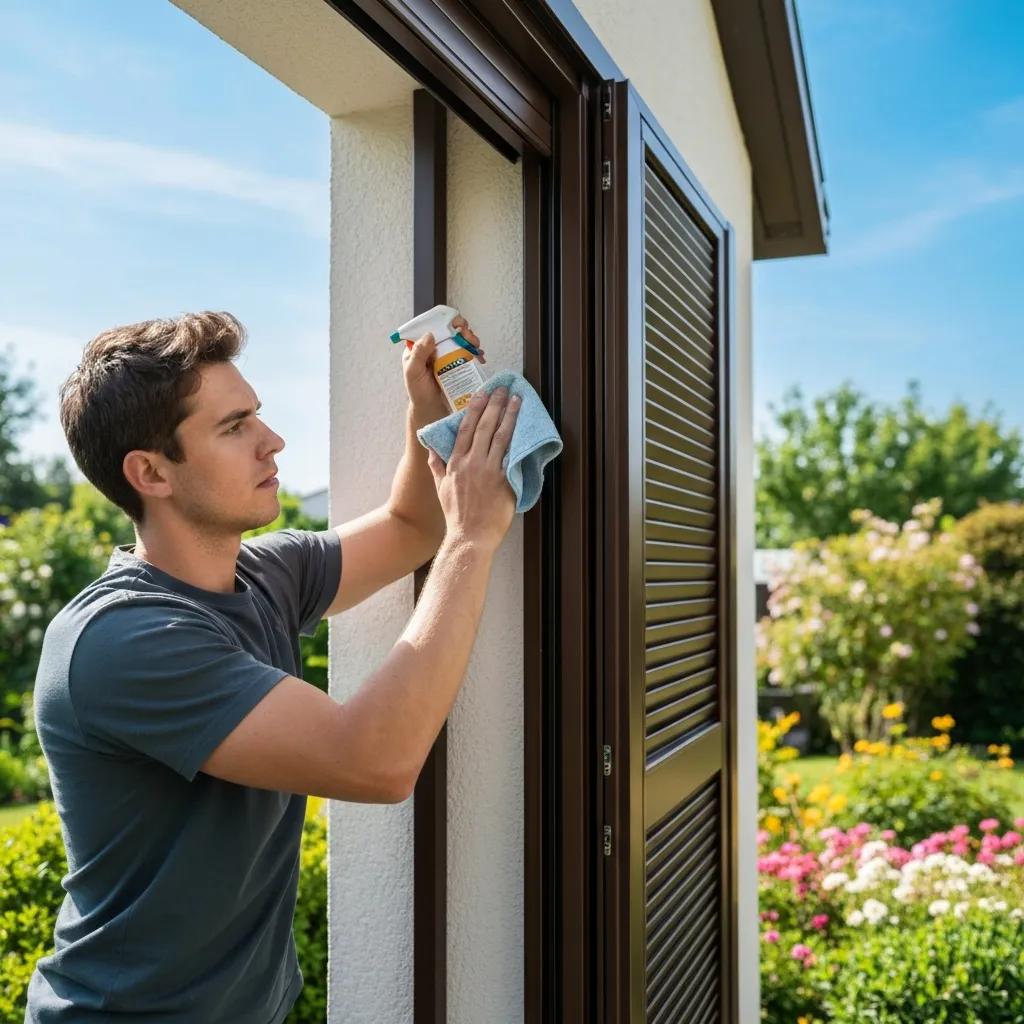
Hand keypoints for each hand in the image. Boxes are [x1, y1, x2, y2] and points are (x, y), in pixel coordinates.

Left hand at [401, 316, 486, 418]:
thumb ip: (418, 354)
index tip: (454, 323)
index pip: (432, 326)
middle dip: (462, 329)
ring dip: (471, 339)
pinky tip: (479, 356)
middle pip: (450, 330)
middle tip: (467, 336)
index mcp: (420, 347)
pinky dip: (476, 352)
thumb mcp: (413, 373)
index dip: (444, 320)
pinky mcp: (459, 364)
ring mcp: (448, 355)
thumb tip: (430, 334)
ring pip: (462, 339)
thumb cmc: (419, 393)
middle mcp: (435, 348)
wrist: (432, 410)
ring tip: (475, 346)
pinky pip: (469, 353)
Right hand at [426, 386, 519, 552]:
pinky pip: (511, 454)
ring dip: (509, 415)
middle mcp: (471, 463)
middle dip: (494, 404)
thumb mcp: (440, 489)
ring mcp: (488, 470)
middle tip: (502, 388)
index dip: (474, 409)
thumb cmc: (456, 515)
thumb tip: (432, 450)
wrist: (470, 536)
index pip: (465, 429)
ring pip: (500, 436)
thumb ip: (437, 466)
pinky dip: (517, 438)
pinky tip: (524, 426)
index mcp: (456, 463)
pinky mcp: (503, 480)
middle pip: (484, 426)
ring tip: (516, 400)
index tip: (481, 393)